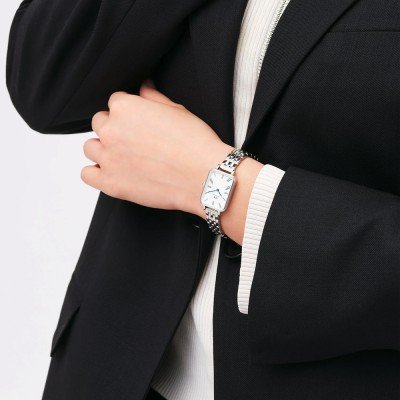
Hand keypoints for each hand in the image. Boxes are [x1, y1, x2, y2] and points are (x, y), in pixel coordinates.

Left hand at [82, 81, 233, 217]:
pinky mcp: (111, 183)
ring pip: (91, 147)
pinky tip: (112, 172)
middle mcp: (112, 131)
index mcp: (125, 108)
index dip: (128, 113)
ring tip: (124, 157)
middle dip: (115, 129)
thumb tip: (143, 88)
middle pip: (100, 123)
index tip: (138, 123)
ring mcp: (108, 158)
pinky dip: (96, 173)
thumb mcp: (177, 111)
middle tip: (135, 141)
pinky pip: (87, 174)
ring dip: (104, 150)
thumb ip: (152, 97)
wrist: (205, 177)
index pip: (114, 102)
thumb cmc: (195, 144)